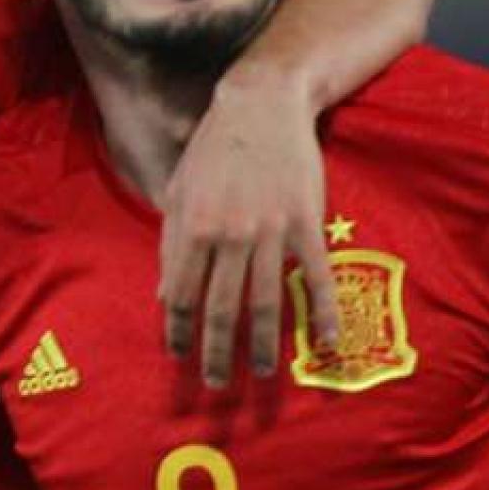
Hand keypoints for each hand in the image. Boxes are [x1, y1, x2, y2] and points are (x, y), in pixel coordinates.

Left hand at [158, 69, 337, 385]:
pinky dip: (323, 312)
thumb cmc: (213, 148)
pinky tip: (328, 343)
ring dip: (261, 345)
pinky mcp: (306, 222)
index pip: (179, 294)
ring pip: (265, 302)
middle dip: (217, 353)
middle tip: (218, 386)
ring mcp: (270, 231)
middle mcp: (229, 235)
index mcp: (192, 228)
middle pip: (220, 309)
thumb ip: (169, 244)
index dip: (178, 330)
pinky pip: (317, 277)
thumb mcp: (177, 191)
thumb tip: (160, 293)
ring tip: (261, 375)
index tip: (179, 357)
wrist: (261, 103)